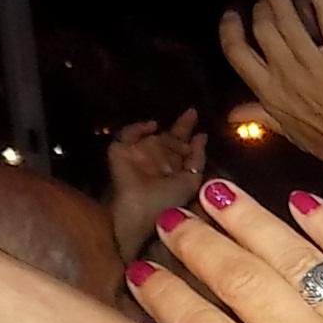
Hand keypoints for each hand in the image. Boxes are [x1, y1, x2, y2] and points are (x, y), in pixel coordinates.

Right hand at [107, 109, 207, 246]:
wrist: (138, 209)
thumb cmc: (168, 201)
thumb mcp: (192, 179)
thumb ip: (198, 157)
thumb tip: (202, 136)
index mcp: (171, 170)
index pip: (181, 148)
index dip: (190, 135)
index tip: (200, 123)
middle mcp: (155, 161)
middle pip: (168, 139)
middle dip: (180, 127)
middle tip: (192, 113)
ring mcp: (137, 155)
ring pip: (152, 136)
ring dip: (166, 134)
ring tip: (178, 131)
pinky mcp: (120, 151)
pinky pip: (128, 133)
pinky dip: (139, 127)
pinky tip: (152, 126)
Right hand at [219, 0, 322, 172]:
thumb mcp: (289, 132)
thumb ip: (262, 116)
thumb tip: (232, 114)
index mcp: (269, 92)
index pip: (237, 52)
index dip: (230, 29)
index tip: (233, 15)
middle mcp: (286, 73)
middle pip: (263, 28)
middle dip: (261, 8)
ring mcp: (314, 62)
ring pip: (288, 18)